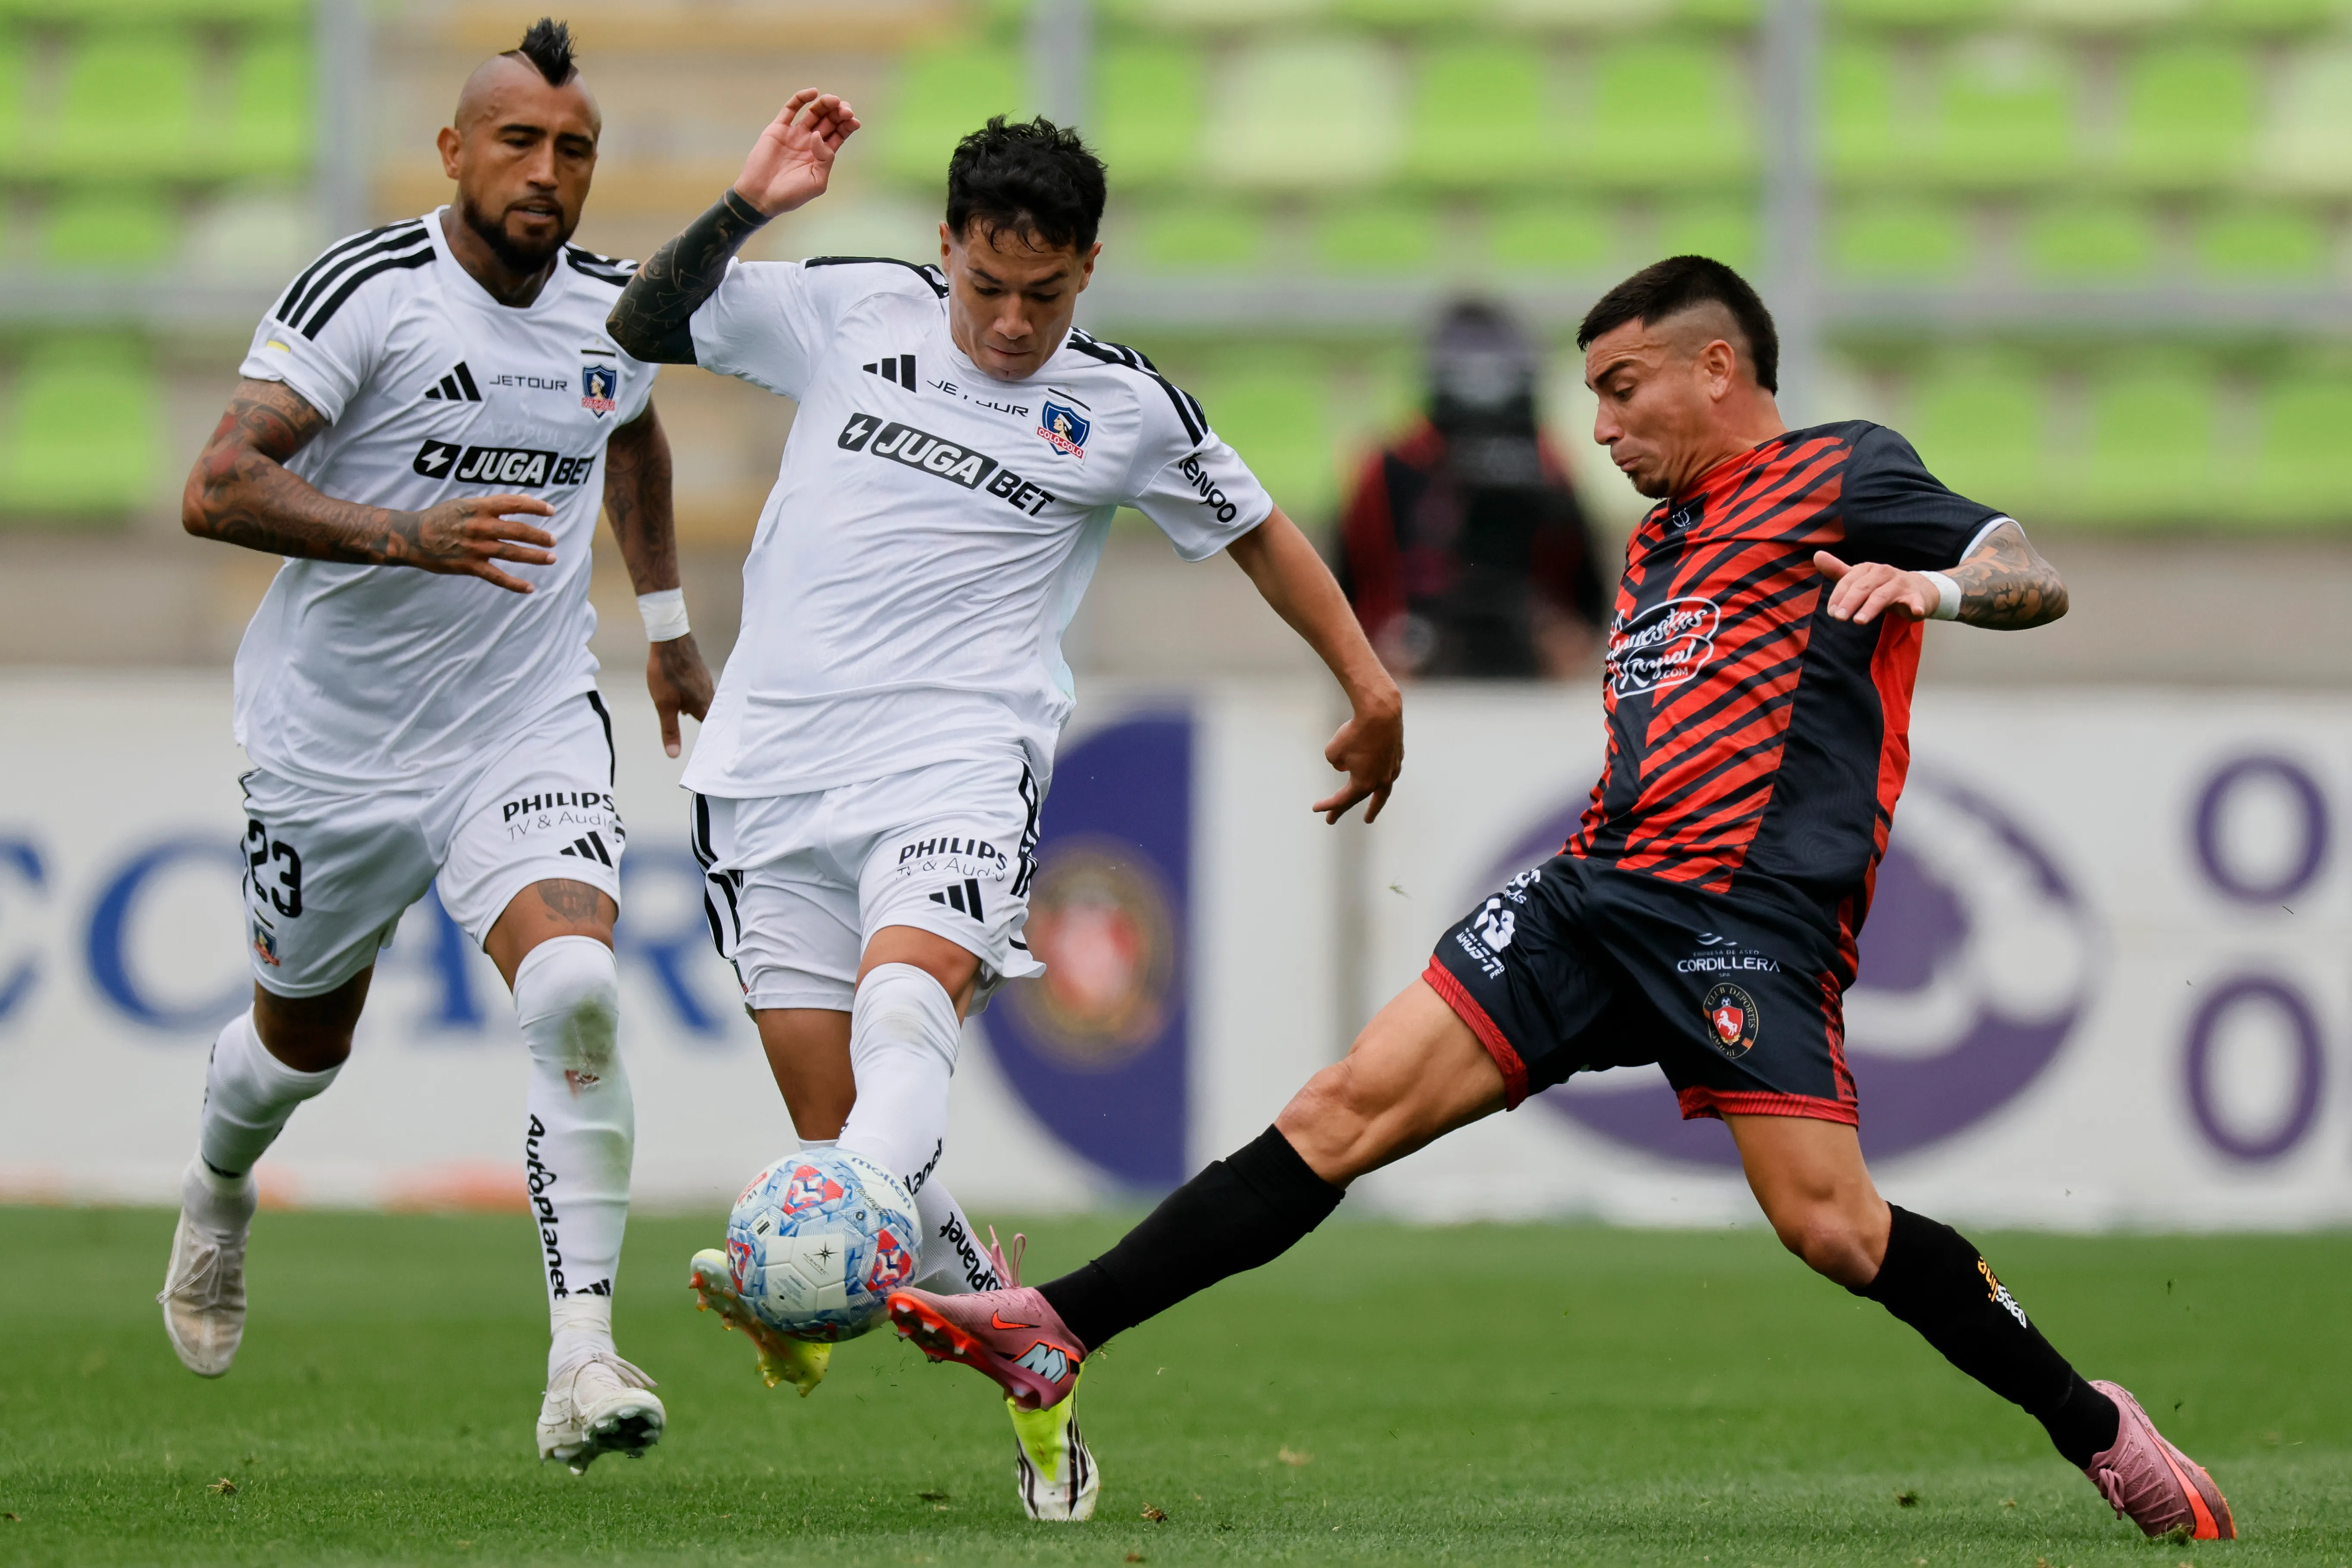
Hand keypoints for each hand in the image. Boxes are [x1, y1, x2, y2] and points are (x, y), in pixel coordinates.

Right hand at [393, 495, 555, 592]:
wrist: (412, 536)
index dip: (534, 507)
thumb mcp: (465, 504)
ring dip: (533, 556)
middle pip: (516, 530)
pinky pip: (496, 576)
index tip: (550, 510)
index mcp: (478, 507)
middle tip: (553, 540)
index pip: (512, 504)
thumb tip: (525, 500)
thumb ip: (495, 504)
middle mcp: (479, 526)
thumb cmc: (441, 518)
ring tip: (551, 558)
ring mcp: (475, 547)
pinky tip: (529, 587)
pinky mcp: (469, 565)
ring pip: (511, 552)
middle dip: (538, 536)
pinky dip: (514, 584)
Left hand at [647, 633, 713, 758]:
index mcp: (703, 705)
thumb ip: (670, 730)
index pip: (712, 727)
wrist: (669, 639)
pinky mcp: (700, 671)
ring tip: (686, 714)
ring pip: (704, 700)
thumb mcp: (663, 704)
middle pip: (710, 714)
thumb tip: (674, 755)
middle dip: (705, 723)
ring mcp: (706, 681)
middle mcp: (710, 693)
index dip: (711, 738)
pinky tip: (684, 695)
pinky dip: (694, 696)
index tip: (712, 748)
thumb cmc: (666, 672)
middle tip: (702, 733)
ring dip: (697, 708)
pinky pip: (700, 689)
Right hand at [733, 90, 859, 217]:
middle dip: (839, 113)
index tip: (853, 120)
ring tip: (832, 100)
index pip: (839, 135)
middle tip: (845, 109)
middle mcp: (810, 142)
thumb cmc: (791, 194)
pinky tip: (813, 93)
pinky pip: (790, 109)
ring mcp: (794, 134)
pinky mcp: (778, 128)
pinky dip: (801, 98)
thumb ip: (825, 160)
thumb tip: (818, 135)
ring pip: (813, 113)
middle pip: (829, 121)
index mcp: (822, 155)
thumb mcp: (817, 182)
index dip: (847, 125)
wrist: (761, 195)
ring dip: (824, 104)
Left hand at [1314, 688, 1403, 824]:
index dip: (1328, 805)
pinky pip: (1387, 771)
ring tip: (1371, 811)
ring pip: (1382, 790)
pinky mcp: (1397, 755)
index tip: (1315, 808)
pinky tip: (1377, 776)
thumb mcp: (1333, 752)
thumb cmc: (1355, 733)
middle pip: (1361, 799)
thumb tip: (1347, 765)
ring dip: (1375, 802)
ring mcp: (1392, 769)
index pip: (1342, 800)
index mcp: (1364, 784)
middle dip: (1344, 808)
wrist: (1381, 712)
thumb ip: (1336, 764)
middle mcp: (1381, 780)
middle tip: (1332, 820)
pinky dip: (1380, 776)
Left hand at [1814, 551, 1935, 624]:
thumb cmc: (1882, 586)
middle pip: (1864, 587)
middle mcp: (1883, 572)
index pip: (1849, 580)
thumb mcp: (1859, 579)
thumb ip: (1838, 571)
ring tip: (1859, 621)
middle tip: (1839, 618)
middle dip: (1850, 602)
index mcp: (1868, 568)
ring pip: (1883, 595)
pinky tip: (1915, 611)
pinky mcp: (1915, 596)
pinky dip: (1916, 604)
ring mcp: (1900, 583)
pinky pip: (1916, 600)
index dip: (1839, 595)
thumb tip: (1817, 555)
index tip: (1831, 611)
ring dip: (1871, 607)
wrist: (1917, 589)